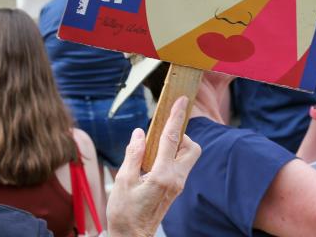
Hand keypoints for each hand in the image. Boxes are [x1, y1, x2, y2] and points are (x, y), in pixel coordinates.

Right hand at [107, 97, 200, 236]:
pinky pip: (180, 165)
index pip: (172, 139)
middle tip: (162, 133)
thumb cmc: (125, 213)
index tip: (181, 101)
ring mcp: (178, 185)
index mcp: (162, 175)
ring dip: (176, 145)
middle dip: (181, 134)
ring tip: (154, 147)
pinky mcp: (176, 189)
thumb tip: (140, 133)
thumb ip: (133, 154)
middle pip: (191, 147)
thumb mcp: (123, 181)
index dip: (176, 117)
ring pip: (188, 156)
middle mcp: (176, 179)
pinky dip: (171, 155)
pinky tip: (154, 158)